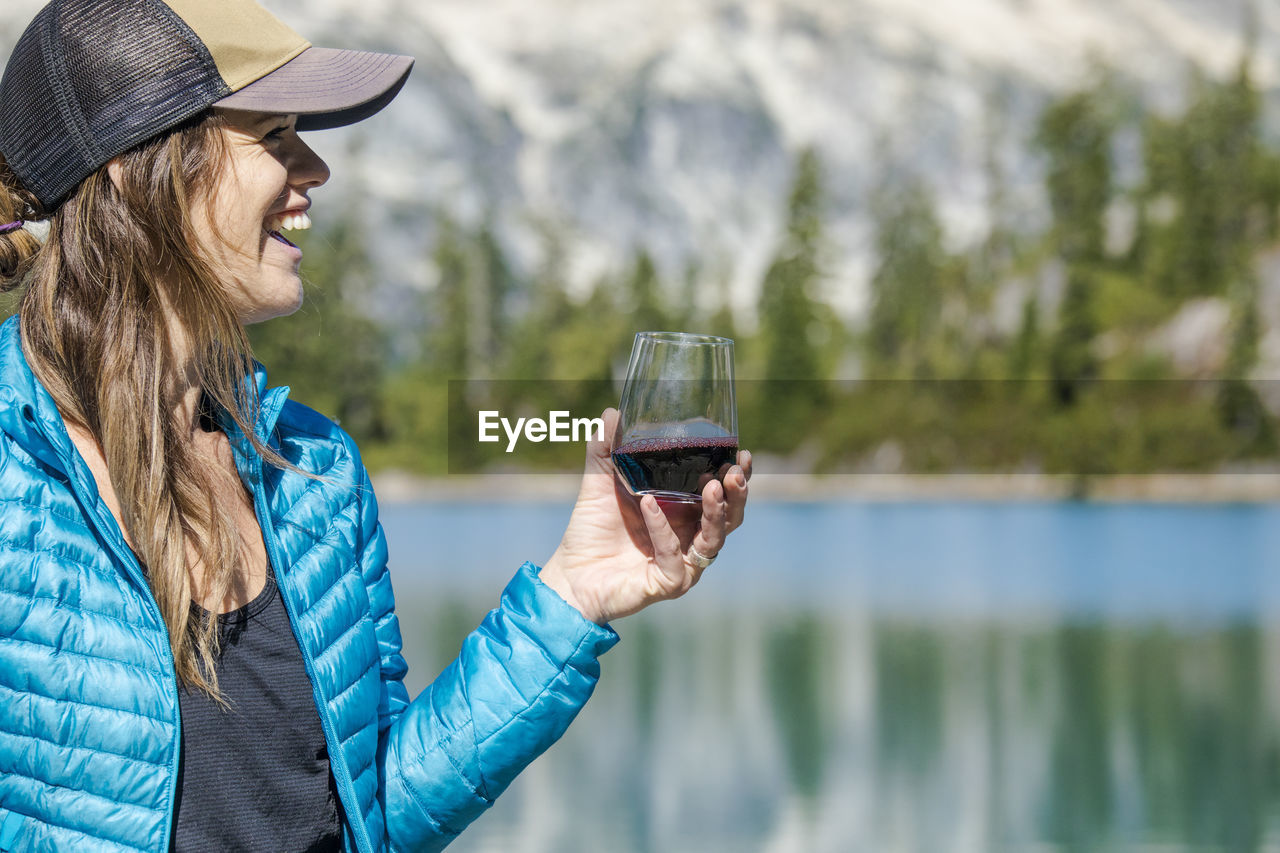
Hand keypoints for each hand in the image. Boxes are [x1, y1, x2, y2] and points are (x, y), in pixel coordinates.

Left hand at [540, 408, 750, 623]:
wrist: (570, 575)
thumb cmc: (590, 531)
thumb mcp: (599, 483)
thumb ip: (606, 449)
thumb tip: (612, 411)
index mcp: (684, 513)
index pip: (722, 494)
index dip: (735, 475)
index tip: (740, 452)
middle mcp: (690, 538)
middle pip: (730, 517)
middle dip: (737, 493)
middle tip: (734, 471)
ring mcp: (683, 563)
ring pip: (714, 540)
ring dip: (716, 512)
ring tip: (712, 486)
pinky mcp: (668, 583)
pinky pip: (674, 555)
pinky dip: (663, 529)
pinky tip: (649, 505)